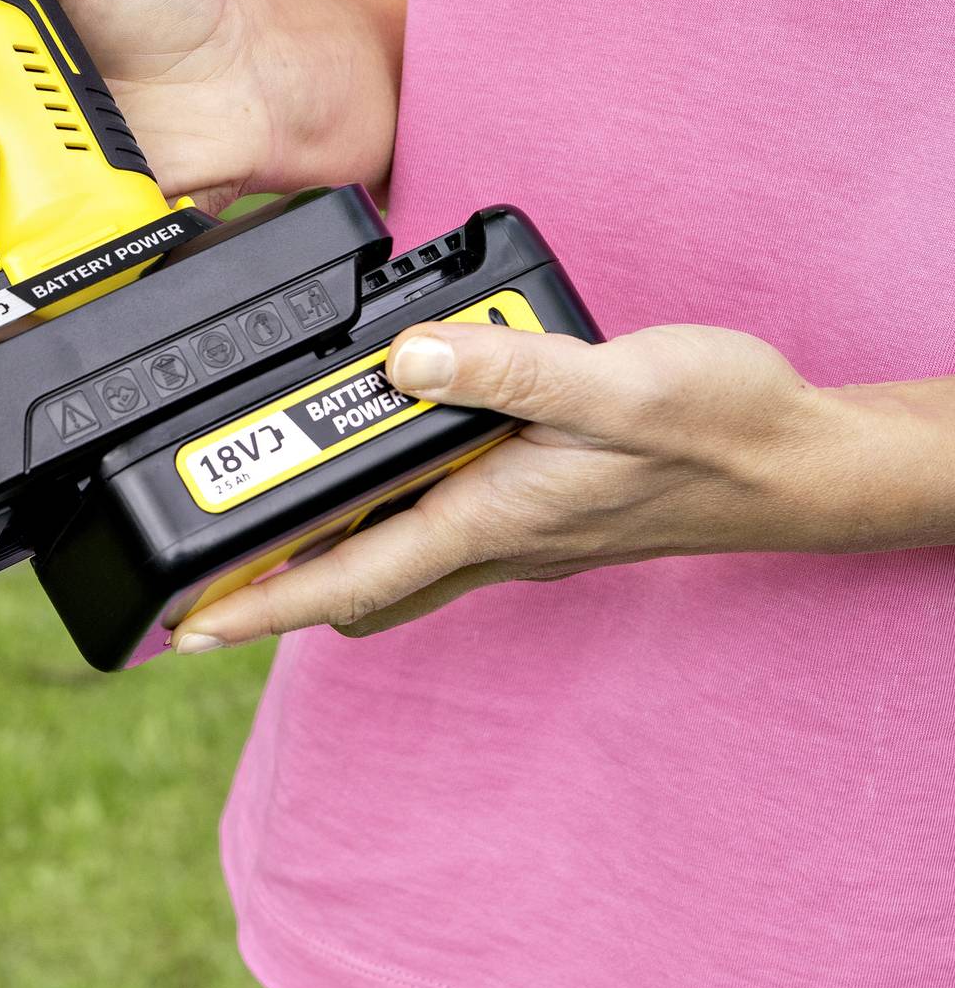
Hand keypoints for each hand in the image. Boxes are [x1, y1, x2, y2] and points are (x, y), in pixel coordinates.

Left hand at [171, 320, 886, 652]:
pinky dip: (390, 500)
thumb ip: (508, 373)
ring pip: (397, 554)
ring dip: (329, 545)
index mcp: (494, 518)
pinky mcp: (542, 500)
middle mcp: (497, 537)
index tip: (188, 625)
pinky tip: (386, 448)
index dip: (261, 607)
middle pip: (358, 583)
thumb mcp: (615, 385)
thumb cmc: (721, 430)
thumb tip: (403, 362)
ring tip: (261, 511)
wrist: (800, 458)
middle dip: (276, 588)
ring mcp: (520, 526)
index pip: (350, 581)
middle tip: (199, 573)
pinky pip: (440, 516)